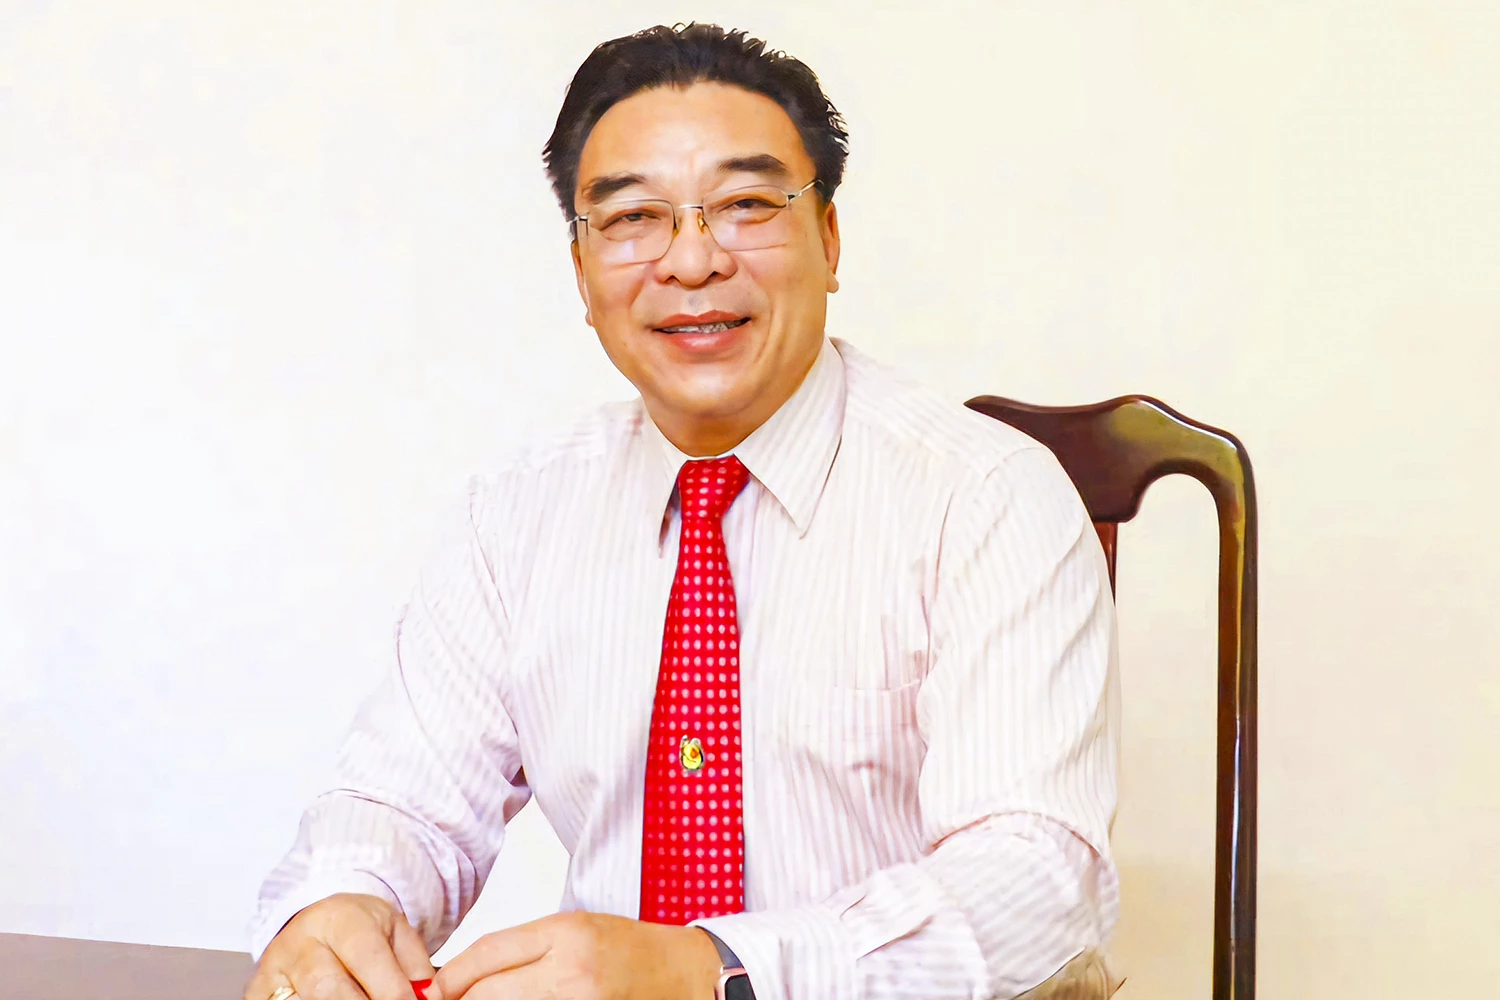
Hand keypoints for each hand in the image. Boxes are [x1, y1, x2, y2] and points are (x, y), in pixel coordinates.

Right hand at [244, 892, 435, 999]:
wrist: (316, 918)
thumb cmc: (359, 929)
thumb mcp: (396, 932)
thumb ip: (415, 965)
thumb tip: (428, 996)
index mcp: (340, 919)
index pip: (368, 961)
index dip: (393, 993)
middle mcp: (301, 943)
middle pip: (329, 990)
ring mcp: (274, 970)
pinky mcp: (258, 991)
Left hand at [429, 912, 721, 999]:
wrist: (686, 973)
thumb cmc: (632, 948)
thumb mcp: (576, 928)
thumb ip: (525, 948)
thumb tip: (468, 973)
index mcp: (566, 932)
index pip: (486, 955)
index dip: (450, 977)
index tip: (439, 988)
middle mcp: (570, 970)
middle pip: (486, 993)